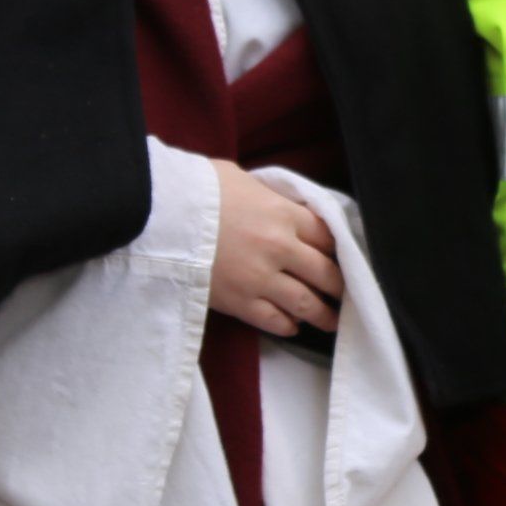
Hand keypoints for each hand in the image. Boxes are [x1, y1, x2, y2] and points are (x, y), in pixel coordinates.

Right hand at [208, 161, 340, 338]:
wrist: (157, 215)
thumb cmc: (196, 190)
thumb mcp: (240, 179)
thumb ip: (269, 197)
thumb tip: (283, 206)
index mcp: (284, 214)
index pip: (327, 236)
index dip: (338, 249)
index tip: (343, 257)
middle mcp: (280, 248)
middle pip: (325, 273)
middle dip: (339, 286)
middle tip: (347, 293)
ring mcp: (261, 279)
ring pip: (306, 303)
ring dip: (324, 314)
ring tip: (333, 320)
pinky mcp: (239, 303)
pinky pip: (274, 321)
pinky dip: (288, 325)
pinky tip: (293, 325)